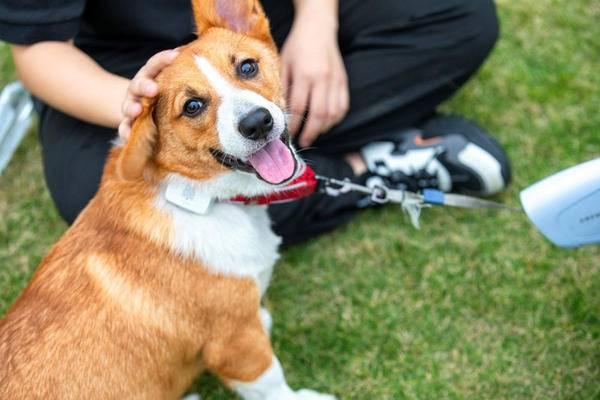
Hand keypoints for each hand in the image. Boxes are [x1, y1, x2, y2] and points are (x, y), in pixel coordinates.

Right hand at [118, 49, 178, 138]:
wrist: (142, 110)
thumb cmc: (163, 93)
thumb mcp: (171, 83)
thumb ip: (184, 76)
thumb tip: (208, 61)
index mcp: (150, 75)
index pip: (155, 64)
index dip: (164, 59)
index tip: (176, 55)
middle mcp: (139, 89)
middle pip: (139, 84)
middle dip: (145, 86)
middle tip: (154, 89)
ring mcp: (132, 106)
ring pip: (129, 106)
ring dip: (132, 108)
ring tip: (138, 110)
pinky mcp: (128, 124)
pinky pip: (125, 128)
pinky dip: (126, 131)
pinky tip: (129, 135)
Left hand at [280, 2, 348, 147]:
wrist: (318, 28)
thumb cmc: (298, 46)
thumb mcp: (283, 64)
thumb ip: (283, 87)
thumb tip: (280, 111)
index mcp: (304, 74)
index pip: (298, 107)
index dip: (293, 124)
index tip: (288, 133)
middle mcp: (322, 79)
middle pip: (318, 114)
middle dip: (310, 132)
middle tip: (303, 141)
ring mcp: (336, 81)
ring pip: (333, 113)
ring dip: (323, 128)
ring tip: (314, 133)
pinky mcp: (343, 82)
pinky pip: (343, 106)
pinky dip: (336, 119)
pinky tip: (327, 123)